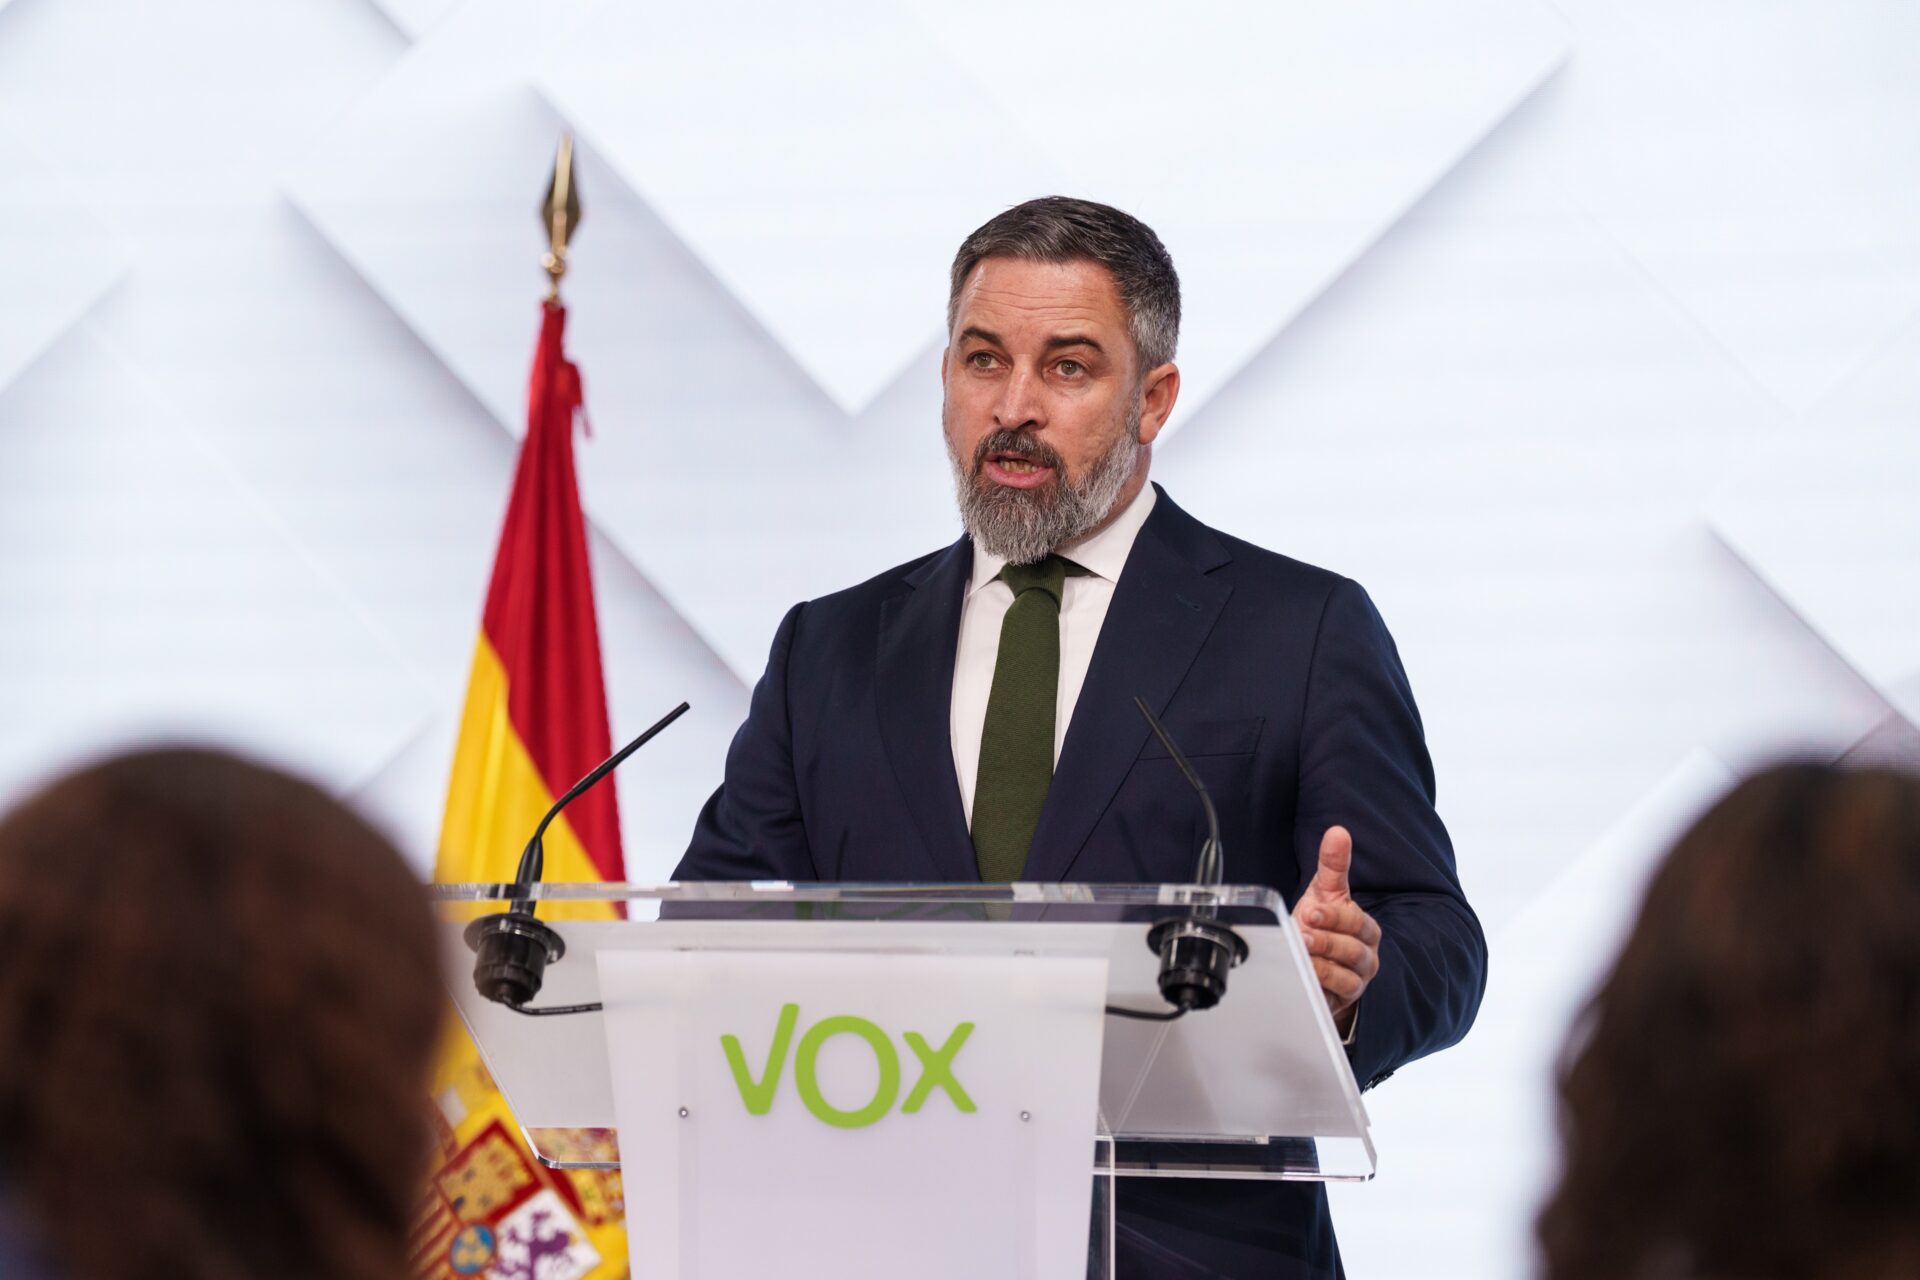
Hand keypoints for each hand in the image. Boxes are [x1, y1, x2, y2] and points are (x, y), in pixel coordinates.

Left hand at [1292, 825, 1381, 1032]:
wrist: (1317, 962)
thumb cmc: (1323, 924)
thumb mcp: (1325, 893)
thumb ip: (1332, 865)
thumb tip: (1337, 832)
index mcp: (1365, 930)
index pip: (1357, 923)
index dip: (1336, 918)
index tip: (1313, 910)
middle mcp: (1365, 957)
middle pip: (1353, 952)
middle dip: (1327, 942)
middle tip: (1304, 933)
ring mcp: (1355, 982)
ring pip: (1346, 979)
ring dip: (1323, 967)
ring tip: (1302, 956)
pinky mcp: (1340, 1002)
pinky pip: (1334, 1000)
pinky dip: (1320, 990)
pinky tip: (1304, 980)